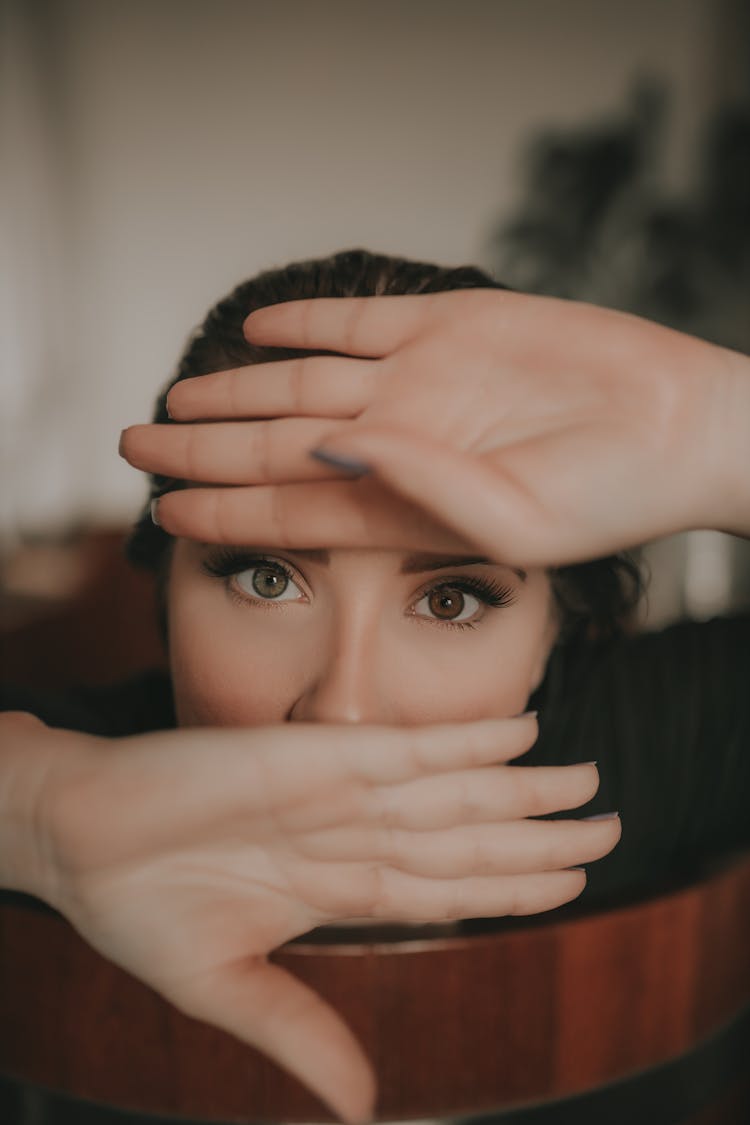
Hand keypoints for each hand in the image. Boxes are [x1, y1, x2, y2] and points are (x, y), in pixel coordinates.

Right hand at [0, 712, 614, 1121]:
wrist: (71, 838)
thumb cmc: (136, 907)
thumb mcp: (225, 988)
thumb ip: (302, 1032)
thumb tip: (363, 1111)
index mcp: (333, 887)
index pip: (445, 888)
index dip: (510, 884)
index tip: (570, 879)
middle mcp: (347, 834)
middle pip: (464, 837)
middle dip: (538, 837)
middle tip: (609, 828)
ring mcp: (332, 792)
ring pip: (451, 792)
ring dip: (522, 788)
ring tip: (586, 785)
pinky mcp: (307, 758)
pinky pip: (402, 749)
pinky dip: (463, 742)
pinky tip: (520, 734)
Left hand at [121, 290, 749, 564]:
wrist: (681, 427)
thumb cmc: (613, 497)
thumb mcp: (516, 519)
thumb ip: (418, 490)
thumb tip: (326, 449)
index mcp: (406, 505)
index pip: (291, 508)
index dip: (224, 508)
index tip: (161, 510)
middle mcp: (398, 444)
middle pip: (276, 446)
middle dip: (202, 447)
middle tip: (132, 445)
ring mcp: (419, 383)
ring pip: (300, 383)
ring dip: (235, 388)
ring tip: (174, 393)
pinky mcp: (450, 323)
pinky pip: (359, 320)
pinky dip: (306, 322)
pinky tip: (256, 330)